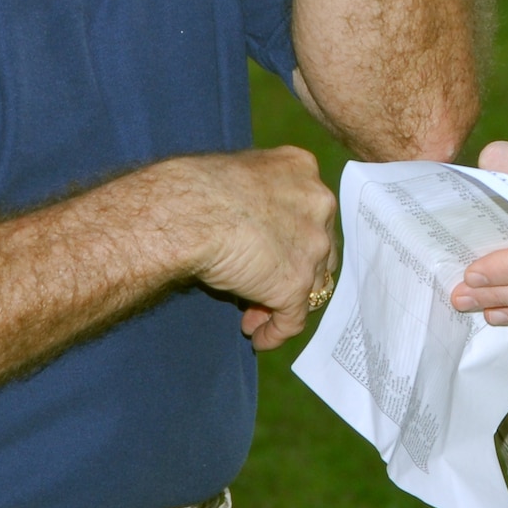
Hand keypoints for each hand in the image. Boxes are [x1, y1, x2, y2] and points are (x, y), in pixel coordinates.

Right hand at [139, 146, 337, 351]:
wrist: (189, 211)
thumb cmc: (197, 187)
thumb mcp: (239, 174)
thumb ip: (258, 196)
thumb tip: (245, 222)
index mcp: (302, 169)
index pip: (308, 212)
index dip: (290, 237)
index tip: (268, 251)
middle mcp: (318, 205)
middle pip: (317, 249)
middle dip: (291, 271)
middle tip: (262, 288)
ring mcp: (311, 246)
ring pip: (310, 285)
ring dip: (282, 302)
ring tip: (254, 318)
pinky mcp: (295, 284)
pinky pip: (292, 319)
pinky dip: (276, 331)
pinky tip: (259, 338)